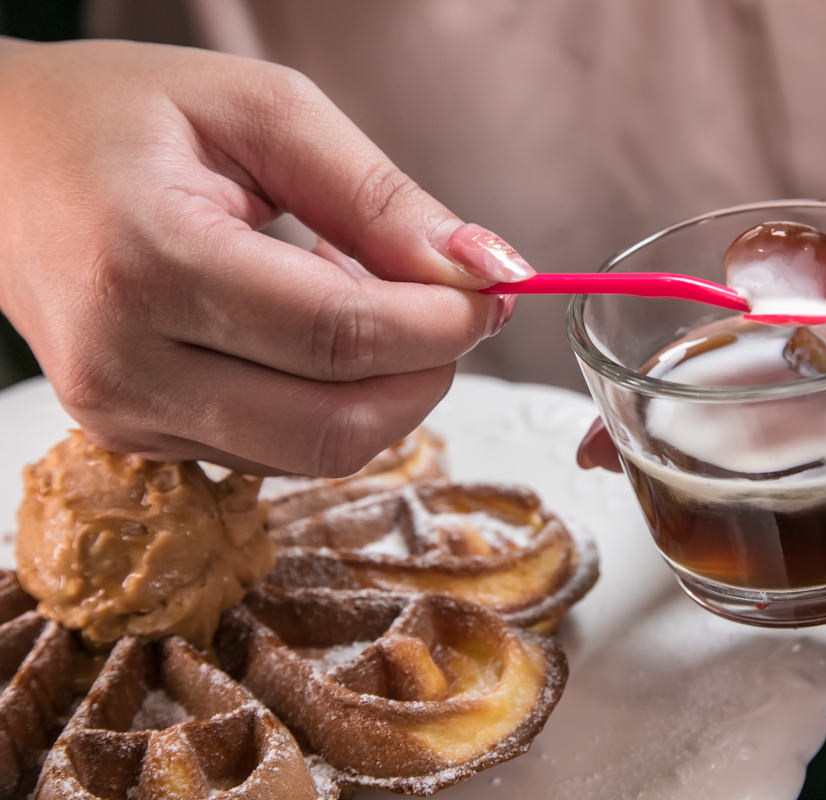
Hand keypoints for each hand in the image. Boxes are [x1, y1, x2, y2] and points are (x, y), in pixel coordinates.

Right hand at [0, 38, 530, 474]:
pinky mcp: (138, 437)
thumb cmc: (123, 116)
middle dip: (425, 376)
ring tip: (362, 299)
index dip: (438, 326)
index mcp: (147, 263)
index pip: (337, 338)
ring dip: (379, 390)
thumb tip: (485, 270)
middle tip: (451, 312)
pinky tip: (313, 333)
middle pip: (333, 426)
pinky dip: (329, 400)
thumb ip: (378, 196)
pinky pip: (276, 451)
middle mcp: (124, 365)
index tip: (489, 294)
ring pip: (312, 454)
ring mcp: (124, 416)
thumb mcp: (261, 112)